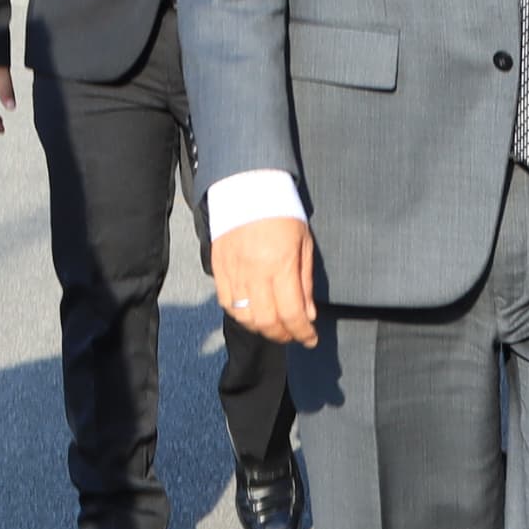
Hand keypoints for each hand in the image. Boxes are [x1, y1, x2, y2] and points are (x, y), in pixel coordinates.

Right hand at [213, 215, 321, 346]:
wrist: (247, 188)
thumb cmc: (282, 213)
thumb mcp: (304, 245)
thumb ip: (305, 282)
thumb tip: (308, 315)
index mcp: (281, 265)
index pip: (292, 313)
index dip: (302, 332)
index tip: (310, 339)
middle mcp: (255, 272)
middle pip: (267, 321)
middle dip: (283, 335)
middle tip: (293, 335)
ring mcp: (234, 271)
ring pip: (245, 317)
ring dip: (261, 328)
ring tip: (274, 326)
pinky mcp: (219, 268)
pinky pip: (227, 302)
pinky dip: (241, 314)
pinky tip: (253, 313)